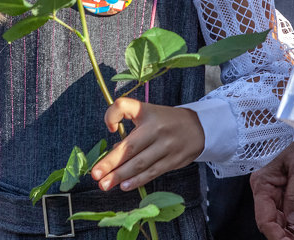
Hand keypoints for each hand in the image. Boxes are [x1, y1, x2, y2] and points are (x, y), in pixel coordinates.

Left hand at [90, 98, 204, 190]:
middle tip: (95, 175)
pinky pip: (152, 172)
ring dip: (121, 175)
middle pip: (130, 147)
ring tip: (105, 184)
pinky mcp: (173, 161)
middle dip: (111, 162)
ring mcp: (166, 146)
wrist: (198, 128)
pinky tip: (124, 186)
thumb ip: (128, 125)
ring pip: (140, 163)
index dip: (111, 116)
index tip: (109, 128)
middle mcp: (155, 129)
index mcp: (146, 112)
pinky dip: (137, 180)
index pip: (124, 107)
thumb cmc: (163, 120)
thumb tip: (114, 148)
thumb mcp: (145, 112)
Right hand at [251, 135, 293, 239]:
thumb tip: (292, 220)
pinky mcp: (283, 196)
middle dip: (284, 238)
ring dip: (289, 235)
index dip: (275, 234)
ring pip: (278, 223)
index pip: (264, 217)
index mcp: (262, 184)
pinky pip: (285, 217)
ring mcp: (273, 195)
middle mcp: (264, 192)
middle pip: (271, 223)